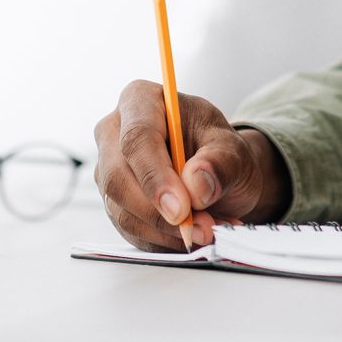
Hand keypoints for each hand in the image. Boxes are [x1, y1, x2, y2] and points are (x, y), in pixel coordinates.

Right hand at [92, 79, 291, 250]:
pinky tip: (192, 234)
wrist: (216, 174)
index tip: (181, 208)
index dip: (155, 177)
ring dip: (167, 231)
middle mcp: (114, 133)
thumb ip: (220, 162)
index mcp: (139, 101)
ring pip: (123, 210)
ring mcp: (108, 170)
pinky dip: (164, 240)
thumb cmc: (218, 151)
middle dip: (160, 212)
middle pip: (118, 178)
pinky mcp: (113, 203)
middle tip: (201, 228)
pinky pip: (130, 231)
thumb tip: (197, 184)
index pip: (136, 139)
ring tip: (208, 229)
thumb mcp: (233, 149)